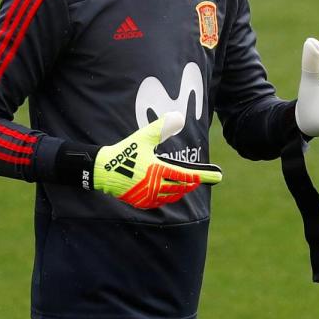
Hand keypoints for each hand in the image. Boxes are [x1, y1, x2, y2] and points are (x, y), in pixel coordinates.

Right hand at [94, 112, 221, 208]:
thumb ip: (161, 127)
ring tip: (188, 184)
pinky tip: (169, 191)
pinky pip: (160, 201)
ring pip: (172, 196)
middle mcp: (155, 186)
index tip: (217, 176)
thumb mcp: (143, 137)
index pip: (187, 176)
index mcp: (157, 171)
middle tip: (201, 178)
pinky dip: (168, 196)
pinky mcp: (141, 202)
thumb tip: (178, 116)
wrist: (102, 170)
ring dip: (181, 190)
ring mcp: (148, 196)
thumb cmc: (124, 152)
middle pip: (182, 187)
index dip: (203, 176)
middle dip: (192, 183)